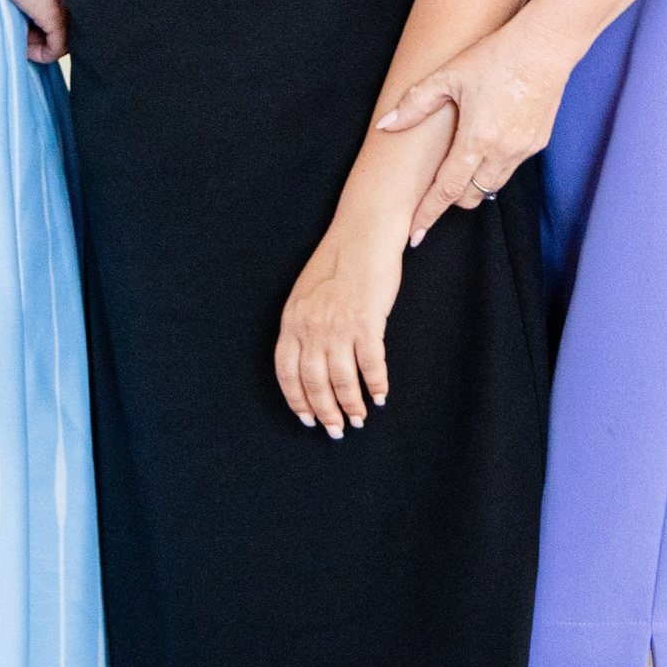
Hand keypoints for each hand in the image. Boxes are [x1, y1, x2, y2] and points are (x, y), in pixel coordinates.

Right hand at [0, 0, 67, 62]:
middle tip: (21, 33)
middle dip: (40, 31)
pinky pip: (57, 48)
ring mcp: (61, 1)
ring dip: (39, 44)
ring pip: (60, 36)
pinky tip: (27, 51)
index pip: (57, 1)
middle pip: (60, 20)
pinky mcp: (54, 15)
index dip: (40, 15)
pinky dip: (43, 55)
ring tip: (21, 42)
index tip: (23, 20)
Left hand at [275, 221, 400, 436]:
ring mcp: (338, 326)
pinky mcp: (367, 322)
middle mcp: (311, 326)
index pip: (286, 372)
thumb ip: (304, 325)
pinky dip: (377, 384)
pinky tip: (381, 396)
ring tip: (359, 419)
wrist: (362, 236)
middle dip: (325, 412)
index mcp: (292, 320)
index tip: (306, 419)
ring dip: (351, 404)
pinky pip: (371, 365)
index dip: (296, 400)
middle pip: (314, 382)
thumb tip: (311, 358)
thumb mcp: (306, 294)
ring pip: (342, 380)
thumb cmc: (337, 263)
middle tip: (337, 430)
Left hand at [378, 13, 568, 240]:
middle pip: (471, 196)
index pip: (447, 191)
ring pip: (493, 186)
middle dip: (451, 199)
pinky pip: (510, 167)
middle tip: (436, 190)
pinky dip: (494, 166)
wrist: (546, 45)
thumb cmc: (496, 56)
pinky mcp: (538, 143)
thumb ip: (415, 104)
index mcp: (477, 139)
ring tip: (460, 167)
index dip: (428, 214)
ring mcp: (523, 149)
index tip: (415, 234)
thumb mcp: (448, 75)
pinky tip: (486, 145)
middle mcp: (502, 152)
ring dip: (474, 184)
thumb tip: (385, 125)